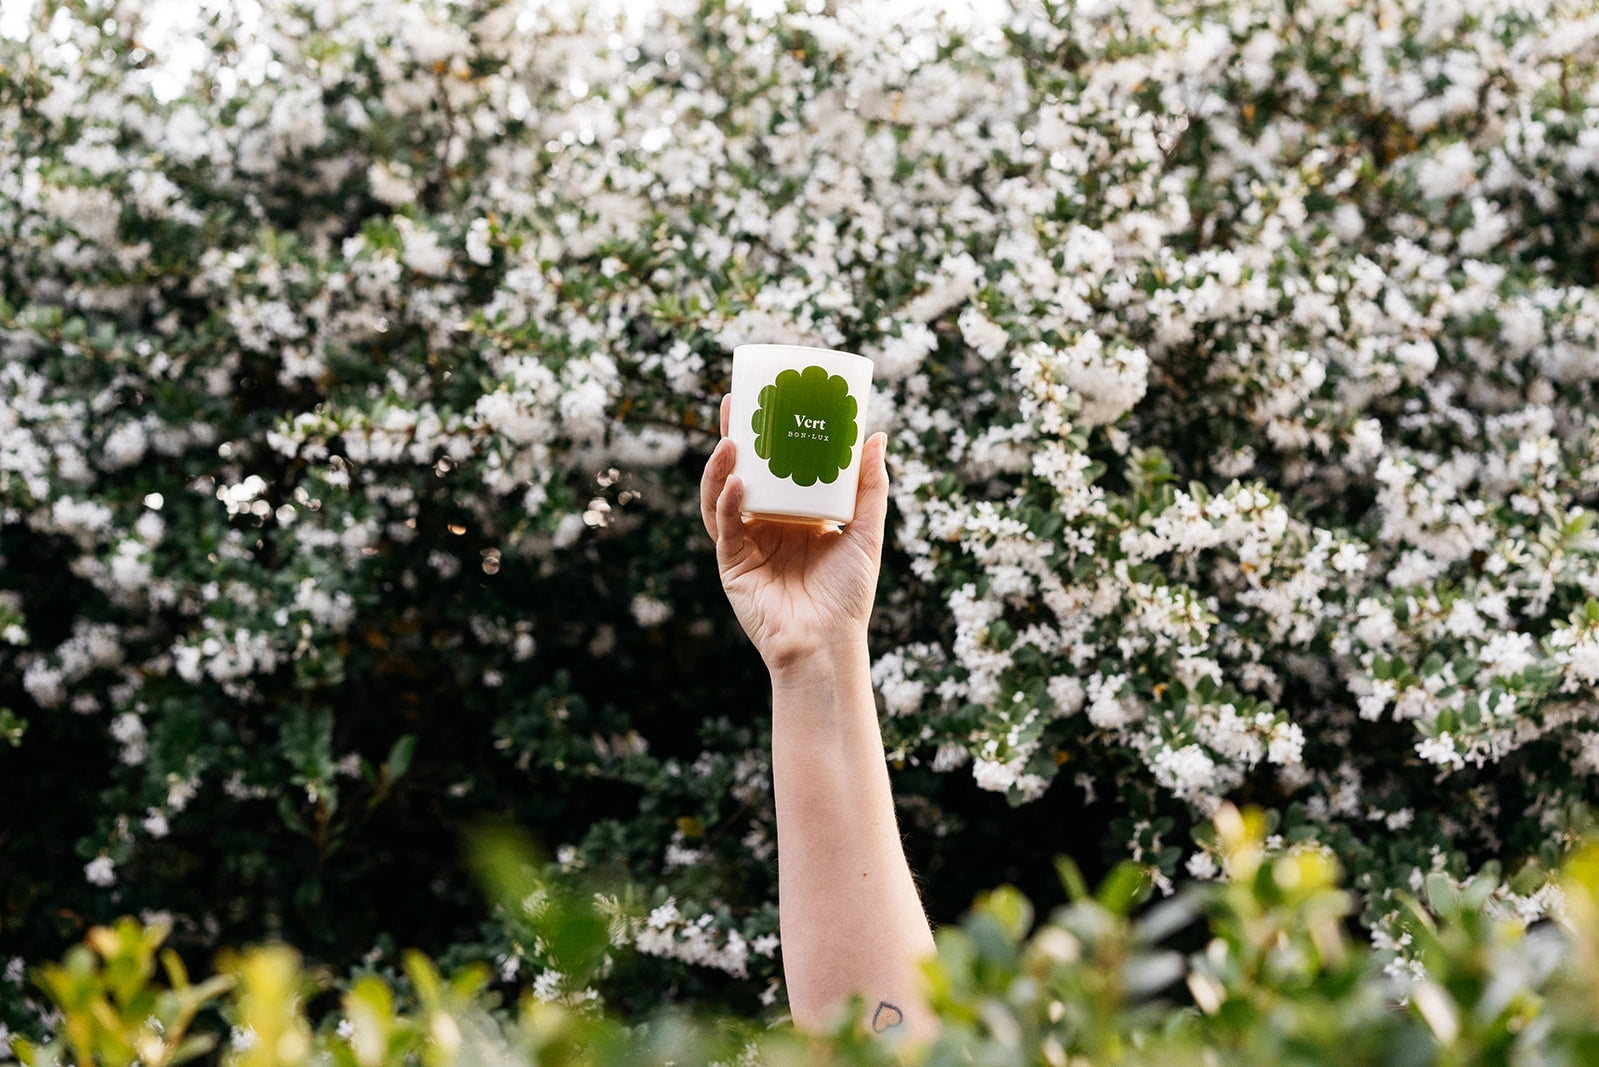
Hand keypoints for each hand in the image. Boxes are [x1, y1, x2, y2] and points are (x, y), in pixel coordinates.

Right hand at [700, 394, 889, 671]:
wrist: (827, 644)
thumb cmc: (849, 595)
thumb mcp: (866, 534)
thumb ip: (870, 488)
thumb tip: (876, 435)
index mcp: (796, 515)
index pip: (777, 466)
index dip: (769, 434)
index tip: (770, 398)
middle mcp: (767, 524)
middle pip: (744, 471)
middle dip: (735, 436)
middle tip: (735, 402)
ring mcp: (746, 542)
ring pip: (722, 494)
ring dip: (722, 466)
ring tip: (731, 440)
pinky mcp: (732, 563)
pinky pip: (725, 525)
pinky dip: (726, 502)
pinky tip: (736, 482)